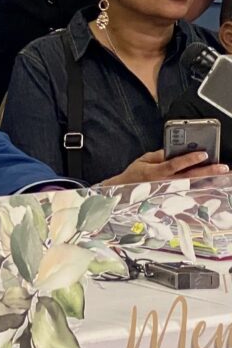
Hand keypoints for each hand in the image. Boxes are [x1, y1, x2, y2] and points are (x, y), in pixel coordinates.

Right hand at [101, 150, 229, 186]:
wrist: (125, 193)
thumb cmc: (133, 176)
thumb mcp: (142, 160)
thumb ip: (159, 155)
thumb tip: (175, 150)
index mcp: (155, 173)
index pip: (174, 165)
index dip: (189, 159)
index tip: (203, 154)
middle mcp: (164, 184)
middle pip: (189, 177)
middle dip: (207, 171)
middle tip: (222, 167)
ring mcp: (170, 192)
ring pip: (193, 186)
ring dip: (209, 180)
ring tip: (221, 176)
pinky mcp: (172, 198)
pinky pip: (190, 194)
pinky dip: (202, 191)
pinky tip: (213, 187)